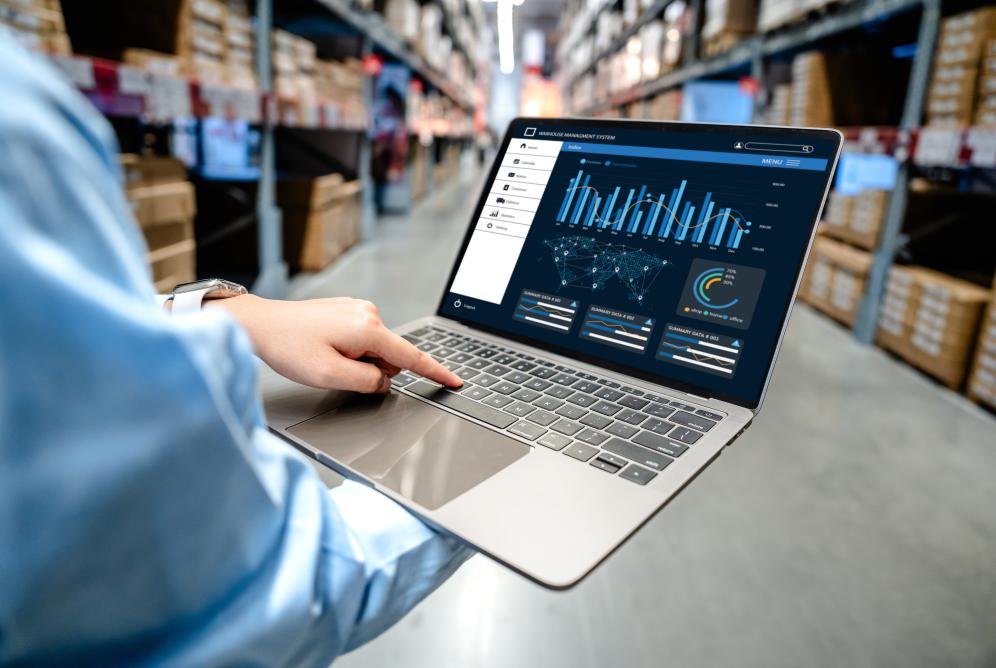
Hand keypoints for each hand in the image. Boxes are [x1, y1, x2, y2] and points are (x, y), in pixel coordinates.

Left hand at [207, 295, 461, 392]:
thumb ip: (367, 382)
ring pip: (376, 350)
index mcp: (368, 329)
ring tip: (326, 356)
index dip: (435, 372)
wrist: (261, 324)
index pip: (412, 357)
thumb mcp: (330, 376)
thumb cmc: (288, 346)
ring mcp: (358, 310)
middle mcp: (368, 313)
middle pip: (391, 357)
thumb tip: (384, 381)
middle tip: (336, 368)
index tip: (455, 380)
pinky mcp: (348, 311)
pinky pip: (363, 341)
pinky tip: (325, 348)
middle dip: (372, 370)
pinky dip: (351, 352)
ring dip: (358, 361)